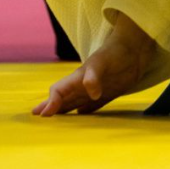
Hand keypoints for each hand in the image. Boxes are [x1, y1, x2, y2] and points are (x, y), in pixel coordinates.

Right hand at [32, 15, 155, 115]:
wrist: (135, 48)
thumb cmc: (115, 51)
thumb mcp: (102, 63)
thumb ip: (94, 77)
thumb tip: (93, 95)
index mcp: (78, 77)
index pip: (58, 91)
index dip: (50, 102)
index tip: (44, 115)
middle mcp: (84, 85)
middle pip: (63, 98)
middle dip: (49, 107)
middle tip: (35, 117)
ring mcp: (96, 89)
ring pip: (75, 102)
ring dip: (64, 111)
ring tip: (53, 120)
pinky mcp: (109, 93)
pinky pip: (92, 106)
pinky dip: (84, 112)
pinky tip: (80, 116)